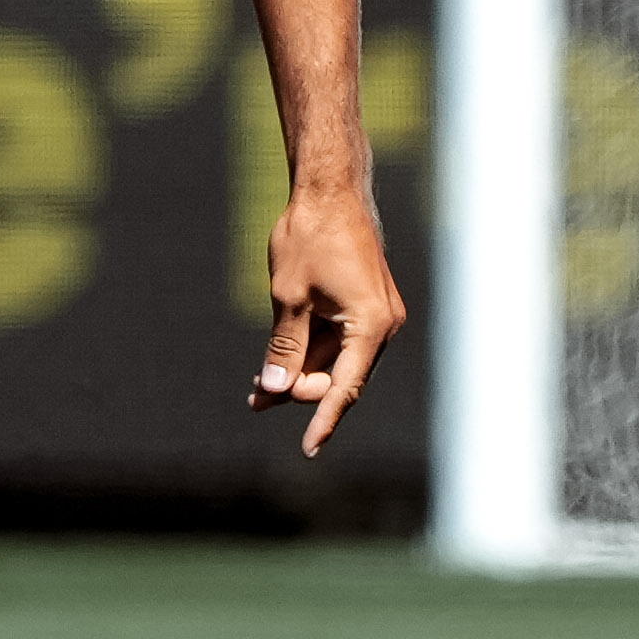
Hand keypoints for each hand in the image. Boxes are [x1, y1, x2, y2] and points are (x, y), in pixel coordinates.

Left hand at [252, 181, 402, 458]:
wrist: (331, 189)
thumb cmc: (310, 236)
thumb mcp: (288, 296)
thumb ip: (284, 347)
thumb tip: (275, 389)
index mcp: (370, 325)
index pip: (345, 388)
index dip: (323, 420)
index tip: (308, 449)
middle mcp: (383, 325)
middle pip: (339, 378)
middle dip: (298, 388)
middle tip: (255, 396)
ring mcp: (377, 316)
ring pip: (336, 361)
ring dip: (300, 371)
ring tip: (257, 387)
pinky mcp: (366, 306)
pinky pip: (338, 341)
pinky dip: (310, 350)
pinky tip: (277, 360)